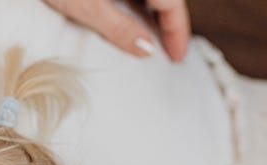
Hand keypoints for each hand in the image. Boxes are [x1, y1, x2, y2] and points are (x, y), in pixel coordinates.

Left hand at [43, 0, 190, 61]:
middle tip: (170, 51)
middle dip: (168, 22)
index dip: (177, 31)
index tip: (177, 56)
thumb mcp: (89, 8)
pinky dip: (137, 2)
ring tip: (152, 39)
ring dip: (154, 12)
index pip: (172, 2)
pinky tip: (131, 17)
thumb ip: (120, 28)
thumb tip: (146, 49)